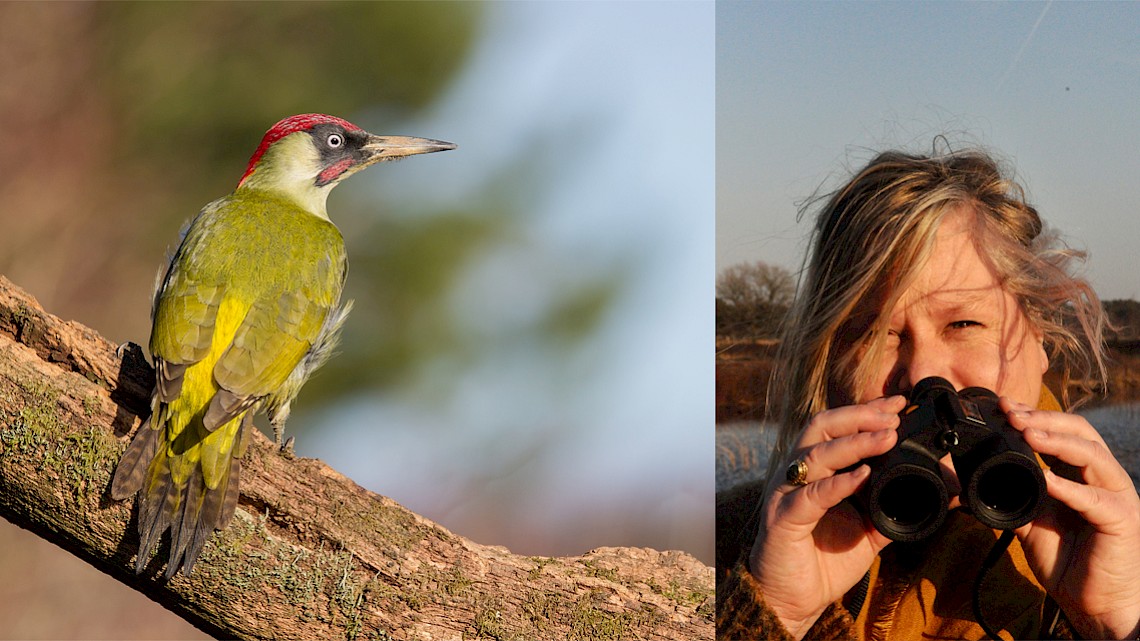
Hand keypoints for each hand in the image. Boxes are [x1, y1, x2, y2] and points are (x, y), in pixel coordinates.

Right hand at [749, 395, 905, 638]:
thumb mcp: (868, 530)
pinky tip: (863, 477)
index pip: (838, 428)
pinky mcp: (784, 518)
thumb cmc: (824, 561)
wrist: (794, 600)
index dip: (867, 412)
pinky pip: (811, 495)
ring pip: (817, 453)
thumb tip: (938, 491)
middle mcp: (798, 474)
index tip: (900, 403)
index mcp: (815, 471)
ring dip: (854, 442)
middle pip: (822, 427)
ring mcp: (787, 493)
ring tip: (887, 437)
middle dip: (859, 416)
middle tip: (893, 416)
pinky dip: (838, 484)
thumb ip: (892, 505)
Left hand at [1004, 399, 1139, 639]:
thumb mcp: (1029, 522)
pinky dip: (1070, 488)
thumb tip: (968, 481)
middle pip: (1080, 432)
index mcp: (1081, 474)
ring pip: (1093, 456)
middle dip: (1043, 419)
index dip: (1033, 416)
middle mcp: (1103, 479)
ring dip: (1057, 442)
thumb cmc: (1067, 560)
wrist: (1094, 604)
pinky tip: (1048, 480)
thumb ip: (1009, 496)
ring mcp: (1117, 497)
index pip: (1062, 432)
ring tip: (1027, 433)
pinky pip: (1096, 500)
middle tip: (1010, 414)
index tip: (1001, 407)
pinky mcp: (1123, 521)